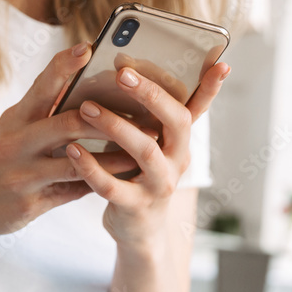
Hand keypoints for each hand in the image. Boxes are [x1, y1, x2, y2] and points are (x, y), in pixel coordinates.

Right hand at [0, 43, 139, 242]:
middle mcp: (15, 142)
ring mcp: (21, 174)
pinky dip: (100, 181)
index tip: (88, 47)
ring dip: (114, 154)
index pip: (40, 86)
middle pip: (65, 123)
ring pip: (76, 160)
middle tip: (141, 109)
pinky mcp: (29, 202)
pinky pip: (73, 190)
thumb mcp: (13, 131)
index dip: (63, 66)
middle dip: (107, 117)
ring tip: (144, 145)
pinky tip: (125, 176)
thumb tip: (89, 92)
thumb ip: (44, 113)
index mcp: (14, 119)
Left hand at [66, 62, 230, 246]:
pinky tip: (72, 149)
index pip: (197, 107)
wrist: (139, 230)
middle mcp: (177, 160)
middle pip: (176, 122)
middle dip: (151, 95)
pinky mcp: (135, 207)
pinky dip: (90, 167)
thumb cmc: (139, 175)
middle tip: (122, 72)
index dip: (211, 87)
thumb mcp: (153, 143)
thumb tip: (130, 69)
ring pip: (145, 151)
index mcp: (181, 140)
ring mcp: (159, 185)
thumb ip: (150, 114)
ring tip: (86, 107)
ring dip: (116, 127)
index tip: (219, 61)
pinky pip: (112, 186)